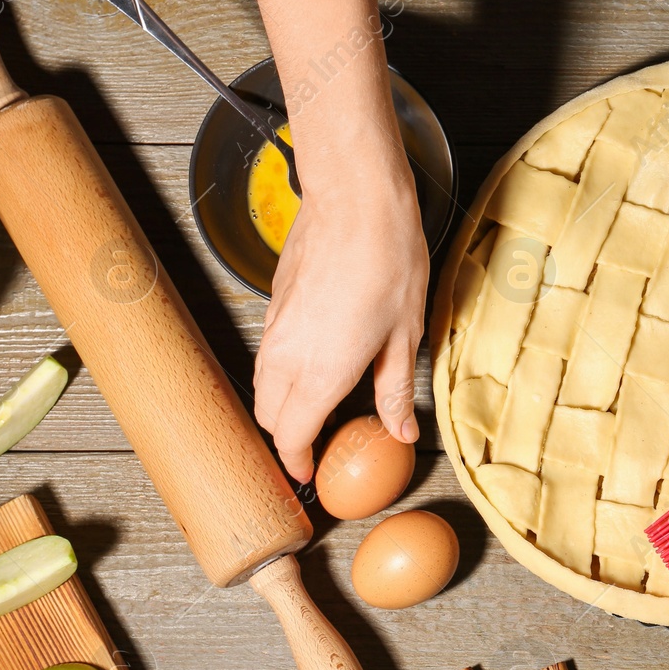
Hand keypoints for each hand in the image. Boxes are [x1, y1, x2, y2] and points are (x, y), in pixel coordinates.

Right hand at [253, 162, 426, 481]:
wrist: (356, 199)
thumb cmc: (388, 260)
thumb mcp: (405, 337)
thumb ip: (394, 391)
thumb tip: (401, 432)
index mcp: (319, 373)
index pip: (291, 436)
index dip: (298, 460)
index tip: (310, 471)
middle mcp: (286, 355)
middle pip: (269, 415)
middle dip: (289, 435)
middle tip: (320, 442)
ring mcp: (274, 328)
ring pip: (263, 384)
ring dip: (283, 403)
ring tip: (320, 406)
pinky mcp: (273, 304)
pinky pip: (269, 352)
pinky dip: (283, 371)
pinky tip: (317, 361)